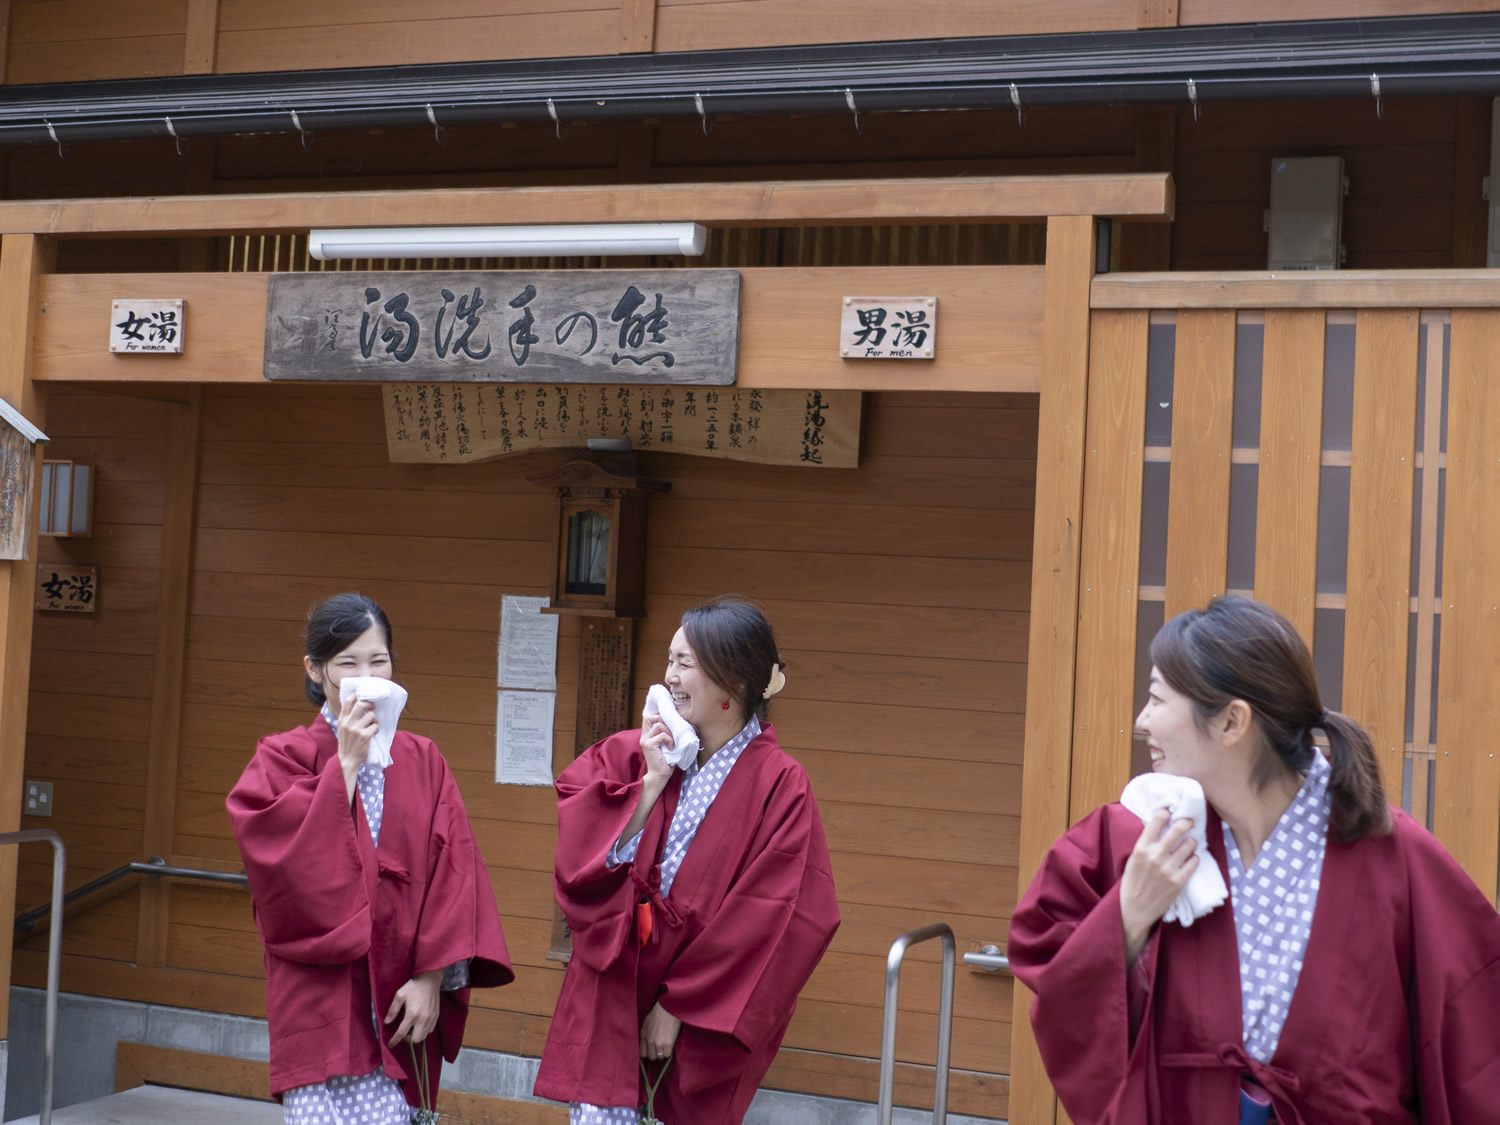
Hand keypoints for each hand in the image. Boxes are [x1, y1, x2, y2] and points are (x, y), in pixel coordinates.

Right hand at [336, 695, 378, 771]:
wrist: (348, 760)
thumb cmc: (347, 743)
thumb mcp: (342, 729)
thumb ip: (348, 718)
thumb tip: (357, 704)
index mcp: (342, 720)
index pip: (348, 701)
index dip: (356, 694)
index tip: (362, 693)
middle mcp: (348, 723)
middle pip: (361, 704)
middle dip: (370, 704)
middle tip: (373, 707)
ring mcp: (356, 729)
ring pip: (371, 715)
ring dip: (375, 719)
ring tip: (373, 725)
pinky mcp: (364, 736)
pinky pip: (375, 726)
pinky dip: (376, 729)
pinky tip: (373, 734)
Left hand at [385, 969, 442, 1046]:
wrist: (430, 979)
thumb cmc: (413, 986)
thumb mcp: (399, 995)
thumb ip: (393, 1010)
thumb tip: (387, 1022)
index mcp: (411, 1014)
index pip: (401, 1033)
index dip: (395, 1041)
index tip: (390, 1045)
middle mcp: (422, 1019)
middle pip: (415, 1039)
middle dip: (408, 1040)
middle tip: (403, 1034)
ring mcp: (431, 1018)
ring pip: (424, 1036)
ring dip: (416, 1036)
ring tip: (412, 1029)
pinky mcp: (436, 1016)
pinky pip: (430, 1030)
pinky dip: (424, 1031)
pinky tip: (420, 1024)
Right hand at [639, 715, 674, 783]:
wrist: (659, 776)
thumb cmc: (665, 762)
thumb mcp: (665, 745)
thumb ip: (665, 735)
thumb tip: (675, 723)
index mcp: (647, 736)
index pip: (648, 718)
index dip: (658, 715)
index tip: (668, 720)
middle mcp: (644, 737)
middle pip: (649, 717)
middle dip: (663, 720)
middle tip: (670, 731)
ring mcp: (646, 740)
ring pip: (659, 725)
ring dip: (669, 732)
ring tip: (671, 742)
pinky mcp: (649, 745)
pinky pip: (663, 735)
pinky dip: (669, 740)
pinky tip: (671, 747)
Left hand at [639, 1000, 682, 1060]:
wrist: (667, 1009)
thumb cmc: (657, 1013)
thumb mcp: (646, 1024)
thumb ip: (645, 1035)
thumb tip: (646, 1044)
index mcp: (643, 1036)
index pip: (642, 1053)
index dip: (647, 1053)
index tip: (651, 1051)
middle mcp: (650, 1041)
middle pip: (651, 1057)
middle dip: (656, 1054)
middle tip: (660, 1049)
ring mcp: (659, 1043)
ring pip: (660, 1057)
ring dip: (663, 1053)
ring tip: (666, 1046)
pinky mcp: (668, 1043)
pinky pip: (668, 1054)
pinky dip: (669, 1052)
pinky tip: (670, 1046)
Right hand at [1119, 809, 1199, 961]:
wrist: (1133, 910)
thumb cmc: (1132, 884)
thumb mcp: (1133, 860)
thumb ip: (1146, 845)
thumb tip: (1160, 829)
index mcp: (1140, 848)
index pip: (1157, 821)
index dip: (1166, 813)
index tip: (1170, 811)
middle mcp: (1155, 856)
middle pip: (1177, 829)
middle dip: (1186, 822)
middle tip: (1189, 821)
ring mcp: (1168, 869)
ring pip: (1189, 845)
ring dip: (1191, 842)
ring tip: (1190, 843)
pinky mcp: (1179, 881)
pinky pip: (1194, 862)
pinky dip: (1194, 859)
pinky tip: (1190, 859)